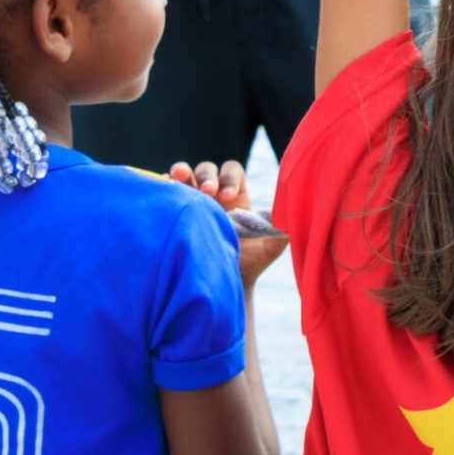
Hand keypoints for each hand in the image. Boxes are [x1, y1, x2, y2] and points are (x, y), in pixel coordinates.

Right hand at [170, 160, 287, 285]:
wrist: (222, 284)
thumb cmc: (248, 264)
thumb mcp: (269, 247)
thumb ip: (281, 231)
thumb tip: (291, 219)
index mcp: (237, 197)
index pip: (233, 172)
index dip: (230, 178)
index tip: (229, 196)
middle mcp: (212, 195)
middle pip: (207, 170)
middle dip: (207, 176)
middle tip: (208, 192)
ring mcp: (191, 202)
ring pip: (183, 176)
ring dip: (182, 173)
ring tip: (179, 177)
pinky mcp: (174, 213)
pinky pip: (164, 193)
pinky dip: (162, 186)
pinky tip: (163, 190)